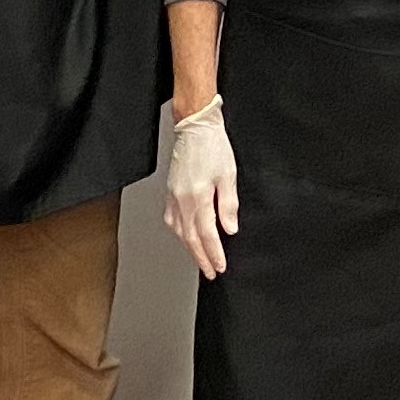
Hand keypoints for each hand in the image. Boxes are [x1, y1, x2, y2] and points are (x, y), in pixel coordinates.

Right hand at [164, 97, 239, 278]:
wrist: (195, 126)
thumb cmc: (212, 146)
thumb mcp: (228, 175)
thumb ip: (228, 205)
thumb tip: (229, 228)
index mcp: (198, 197)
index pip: (207, 234)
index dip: (214, 254)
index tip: (220, 266)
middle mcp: (182, 199)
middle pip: (191, 238)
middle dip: (201, 258)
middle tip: (209, 272)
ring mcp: (173, 196)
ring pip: (179, 231)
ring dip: (190, 248)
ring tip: (200, 260)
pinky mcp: (170, 190)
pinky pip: (172, 219)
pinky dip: (179, 232)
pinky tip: (184, 236)